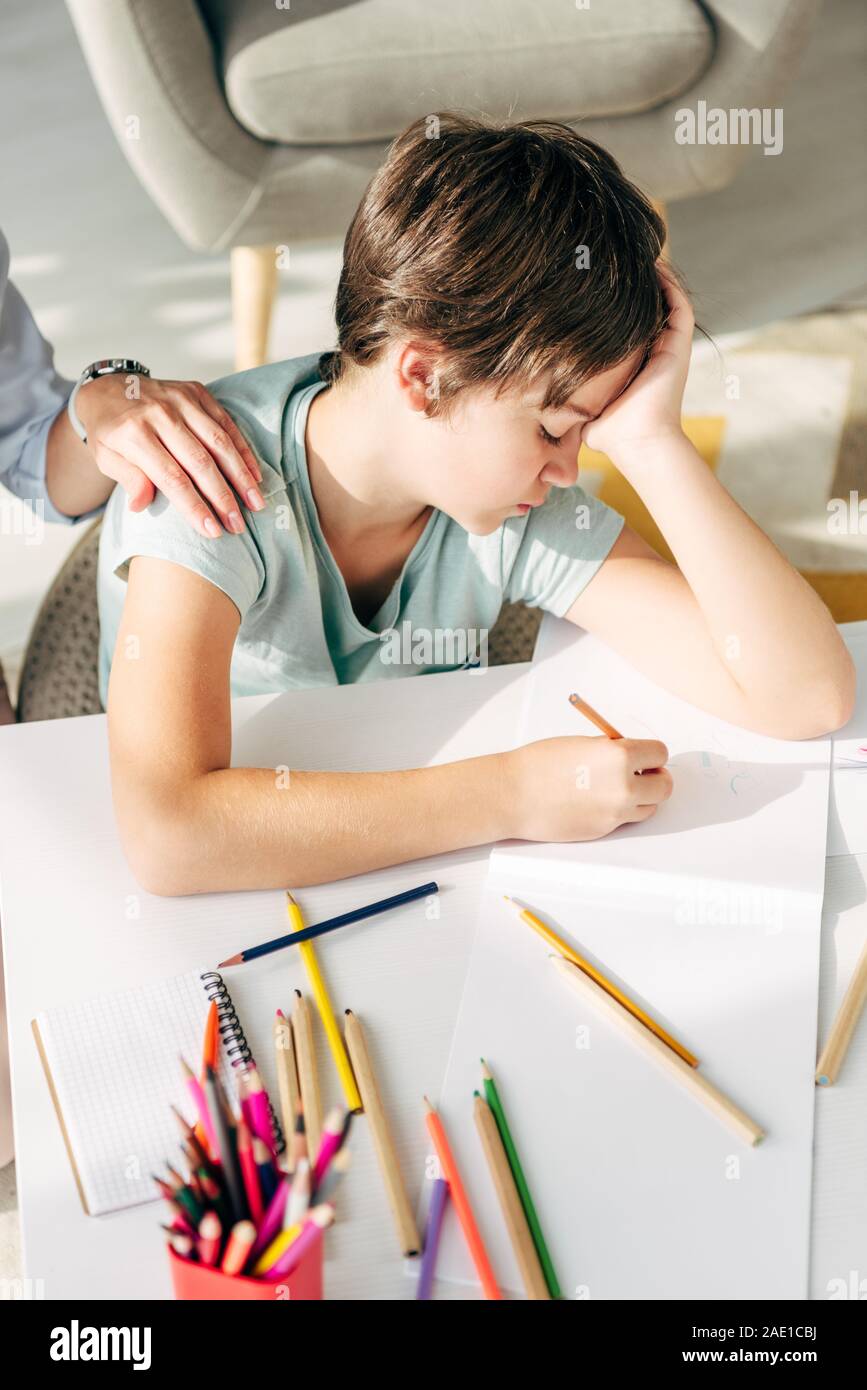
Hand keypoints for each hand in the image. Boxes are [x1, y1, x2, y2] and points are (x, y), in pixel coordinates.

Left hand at [75, 373, 264, 537]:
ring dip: (241, 476)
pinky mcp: (196, 392)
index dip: (194, 506)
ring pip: (219, 442)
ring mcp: (180, 400)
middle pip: (200, 462)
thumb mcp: (105, 457)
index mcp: (134, 433)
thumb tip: (142, 505)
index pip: (171, 477)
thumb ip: (128, 479)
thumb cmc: (108, 431)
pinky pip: (226, 423)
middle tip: (238, 525)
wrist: (108, 386)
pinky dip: (243, 450)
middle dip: (223, 497)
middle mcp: (160, 414)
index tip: (212, 531)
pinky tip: (255, 474)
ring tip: (256, 503)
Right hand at [502, 734, 671, 841]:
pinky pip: (625, 820)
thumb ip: (613, 750)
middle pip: (664, 786)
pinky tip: (598, 801)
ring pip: (649, 807)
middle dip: (654, 778)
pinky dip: (619, 810)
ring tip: (618, 789)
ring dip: (641, 797)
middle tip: (641, 773)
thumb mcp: (583, 744)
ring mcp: (616, 812)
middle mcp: (624, 786)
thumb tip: (632, 757)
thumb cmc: (540, 764)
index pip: (660, 754)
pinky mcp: (604, 830)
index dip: (651, 754)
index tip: (644, 756)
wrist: (514, 795)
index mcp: (620, 756)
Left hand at [581, 263, 693, 465]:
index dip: (617, 304)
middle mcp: (654, 352)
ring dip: (657, 279)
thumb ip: (568, 401)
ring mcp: (669, 349)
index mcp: (635, 363)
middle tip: (617, 260)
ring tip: (639, 255)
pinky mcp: (679, 348)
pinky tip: (656, 268)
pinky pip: (680, 308)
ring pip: (667, 302)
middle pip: (649, 308)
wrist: (637, 444)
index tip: (596, 284)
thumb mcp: (583, 411)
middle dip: (636, 284)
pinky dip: (671, 286)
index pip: (629, 325)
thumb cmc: (610, 434)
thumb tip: (540, 404)